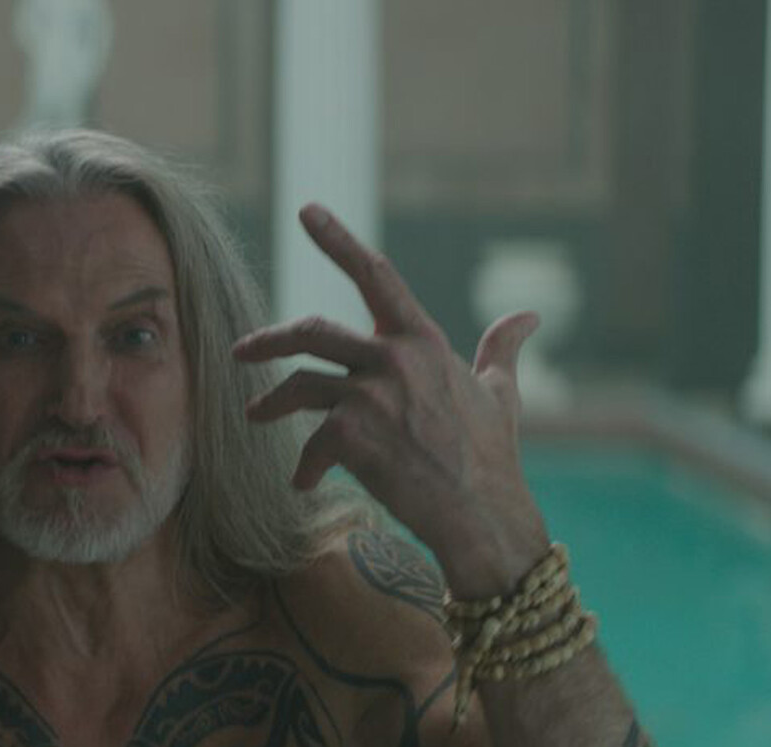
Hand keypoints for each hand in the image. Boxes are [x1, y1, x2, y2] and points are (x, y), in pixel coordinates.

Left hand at [232, 203, 548, 595]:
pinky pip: (309, 443)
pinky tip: (303, 483)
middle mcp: (393, 358)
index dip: (337, 238)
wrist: (481, 513)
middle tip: (241, 350)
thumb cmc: (491, 457)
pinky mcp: (351, 434)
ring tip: (255, 414)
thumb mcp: (500, 392)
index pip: (374, 274)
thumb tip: (528, 317)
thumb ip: (502, 348)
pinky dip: (303, 465)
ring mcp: (370, 395)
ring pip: (298, 385)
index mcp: (422, 340)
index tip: (306, 209)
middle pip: (311, 331)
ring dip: (270, 401)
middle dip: (269, 340)